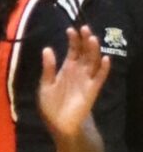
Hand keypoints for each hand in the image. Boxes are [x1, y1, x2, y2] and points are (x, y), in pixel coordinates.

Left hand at [38, 25, 110, 142]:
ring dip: (94, 50)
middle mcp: (78, 72)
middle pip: (84, 53)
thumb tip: (48, 48)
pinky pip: (99, 78)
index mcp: (66, 68)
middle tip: (85, 28)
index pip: (73, 50)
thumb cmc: (51, 104)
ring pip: (93, 62)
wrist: (58, 124)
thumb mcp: (45, 84)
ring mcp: (85, 81)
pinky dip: (103, 69)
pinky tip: (106, 59)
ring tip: (93, 38)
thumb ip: (48, 67)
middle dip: (85, 40)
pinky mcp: (91, 91)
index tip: (71, 29)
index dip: (73, 40)